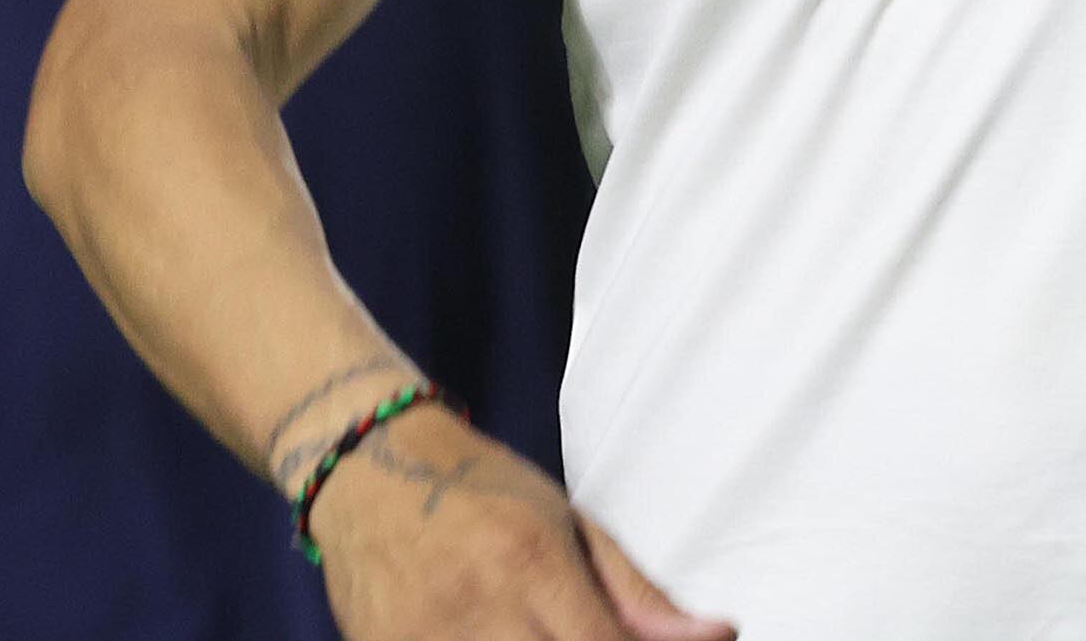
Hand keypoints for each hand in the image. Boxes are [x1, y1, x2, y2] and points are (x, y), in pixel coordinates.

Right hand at [307, 406, 732, 640]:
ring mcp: (424, 637)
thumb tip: (719, 637)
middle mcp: (477, 604)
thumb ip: (639, 597)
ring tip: (533, 631)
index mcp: (532, 561)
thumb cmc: (480, 490)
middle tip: (579, 637)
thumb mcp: (569, 525)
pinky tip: (493, 637)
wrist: (365, 462)